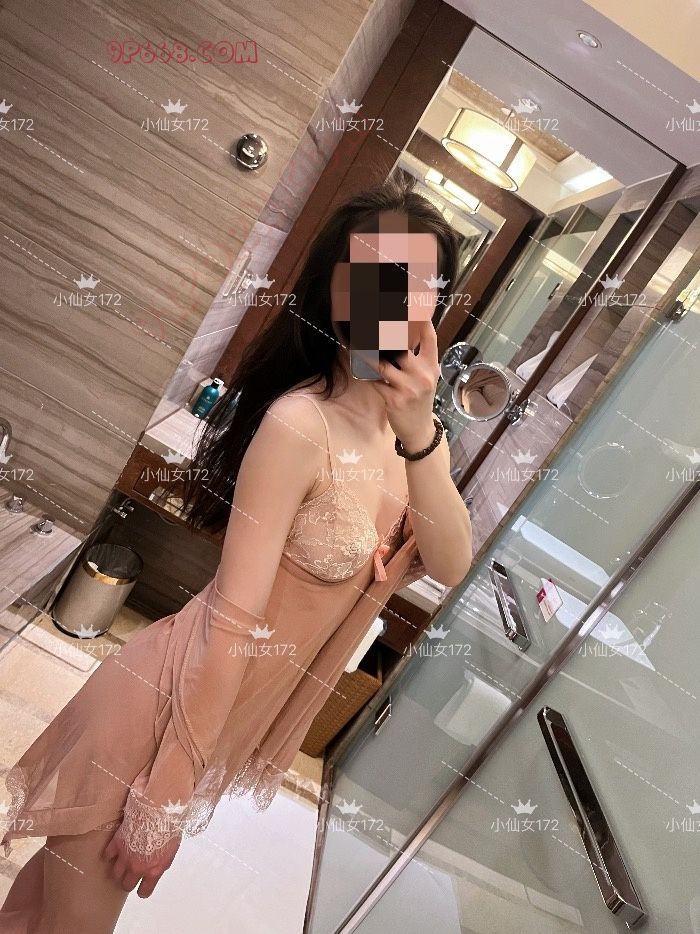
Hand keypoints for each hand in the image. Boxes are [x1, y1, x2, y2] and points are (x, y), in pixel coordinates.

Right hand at [103, 823, 180, 897]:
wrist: (159, 809)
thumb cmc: (169, 824)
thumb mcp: (172, 848)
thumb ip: (162, 860)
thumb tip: (157, 863)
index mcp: (155, 870)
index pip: (144, 892)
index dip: (142, 889)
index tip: (141, 886)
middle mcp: (138, 867)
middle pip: (126, 885)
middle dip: (128, 880)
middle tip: (130, 872)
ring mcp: (126, 857)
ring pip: (115, 874)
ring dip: (118, 869)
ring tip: (121, 862)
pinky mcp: (116, 844)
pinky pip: (108, 855)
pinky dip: (110, 853)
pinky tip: (115, 849)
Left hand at [367, 321, 439, 452]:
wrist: (419, 430)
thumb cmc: (419, 399)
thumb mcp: (425, 377)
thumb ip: (416, 358)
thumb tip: (397, 337)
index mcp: (431, 366)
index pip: (428, 338)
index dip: (420, 320)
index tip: (410, 304)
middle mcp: (423, 374)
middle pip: (401, 347)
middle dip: (384, 334)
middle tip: (369, 320)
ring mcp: (409, 387)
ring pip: (383, 364)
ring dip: (367, 355)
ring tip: (355, 342)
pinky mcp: (395, 399)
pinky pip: (375, 382)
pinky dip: (365, 374)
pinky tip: (357, 364)